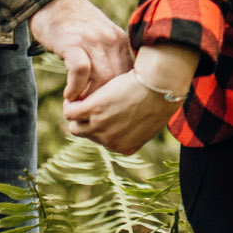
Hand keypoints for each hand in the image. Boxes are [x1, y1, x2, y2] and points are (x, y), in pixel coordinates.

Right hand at [28, 0, 132, 101]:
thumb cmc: (75, 23)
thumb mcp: (101, 37)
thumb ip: (110, 57)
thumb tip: (116, 89)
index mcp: (120, 42)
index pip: (130, 77)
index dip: (121, 98)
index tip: (110, 109)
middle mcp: (110, 41)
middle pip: (117, 82)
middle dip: (105, 103)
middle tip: (92, 113)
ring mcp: (92, 41)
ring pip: (102, 80)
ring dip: (90, 99)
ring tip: (79, 107)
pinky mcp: (73, 42)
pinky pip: (80, 71)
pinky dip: (75, 88)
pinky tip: (69, 95)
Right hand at [62, 43, 195, 154]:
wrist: (161, 85)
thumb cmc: (160, 97)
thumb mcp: (150, 120)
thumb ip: (136, 128)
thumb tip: (127, 125)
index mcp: (125, 147)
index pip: (104, 141)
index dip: (101, 125)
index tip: (102, 112)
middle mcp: (110, 142)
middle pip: (88, 136)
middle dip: (86, 122)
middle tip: (88, 105)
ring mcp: (100, 127)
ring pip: (75, 126)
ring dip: (76, 114)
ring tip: (79, 99)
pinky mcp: (93, 109)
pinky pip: (70, 111)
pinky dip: (70, 103)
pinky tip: (76, 93)